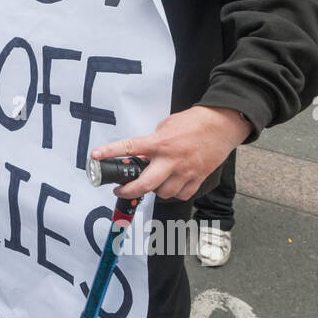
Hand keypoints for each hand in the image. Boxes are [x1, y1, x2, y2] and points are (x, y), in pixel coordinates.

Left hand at [90, 105, 251, 200]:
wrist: (222, 125)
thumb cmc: (194, 122)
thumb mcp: (167, 126)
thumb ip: (153, 141)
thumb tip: (142, 154)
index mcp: (160, 142)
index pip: (130, 147)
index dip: (110, 152)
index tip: (95, 156)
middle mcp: (171, 159)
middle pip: (145, 184)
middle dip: (128, 191)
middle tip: (119, 190)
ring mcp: (185, 171)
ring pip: (163, 193)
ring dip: (154, 191)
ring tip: (152, 183)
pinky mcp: (197, 178)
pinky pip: (181, 194)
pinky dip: (174, 193)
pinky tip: (171, 185)